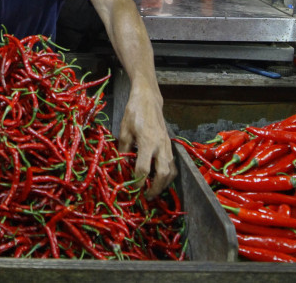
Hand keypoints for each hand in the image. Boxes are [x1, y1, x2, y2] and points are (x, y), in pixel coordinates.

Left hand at [117, 82, 176, 198]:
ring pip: (171, 171)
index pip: (143, 168)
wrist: (148, 99)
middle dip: (156, 188)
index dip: (137, 182)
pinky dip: (168, 175)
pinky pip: (173, 164)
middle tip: (147, 196)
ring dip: (164, 184)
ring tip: (154, 190)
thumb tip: (122, 165)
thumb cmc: (134, 113)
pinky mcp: (170, 144)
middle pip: (162, 174)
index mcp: (147, 142)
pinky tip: (160, 178)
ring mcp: (167, 145)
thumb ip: (124, 149)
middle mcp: (160, 146)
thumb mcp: (124, 130)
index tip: (132, 189)